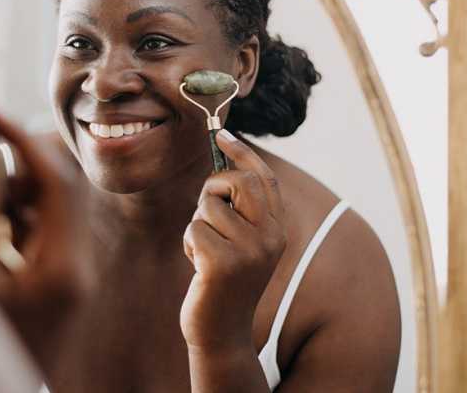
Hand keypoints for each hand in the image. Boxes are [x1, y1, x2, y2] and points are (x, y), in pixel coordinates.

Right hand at [0, 108, 94, 373]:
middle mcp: (77, 265)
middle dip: (12, 177)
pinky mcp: (60, 277)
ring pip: (43, 209)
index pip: (56, 179)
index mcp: (63, 264)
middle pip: (54, 190)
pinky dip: (9, 227)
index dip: (22, 138)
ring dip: (7, 205)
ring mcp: (71, 272)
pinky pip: (37, 231)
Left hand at [180, 129, 286, 351]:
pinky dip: (189, 244)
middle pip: (239, 182)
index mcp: (278, 231)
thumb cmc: (223, 282)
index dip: (244, 153)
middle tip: (207, 212)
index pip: (265, 180)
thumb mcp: (241, 244)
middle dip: (213, 188)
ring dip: (197, 225)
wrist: (221, 333)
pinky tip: (198, 267)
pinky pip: (194, 229)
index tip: (224, 134)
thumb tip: (225, 166)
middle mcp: (270, 239)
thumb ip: (240, 211)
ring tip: (205, 252)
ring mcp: (249, 252)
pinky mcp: (223, 264)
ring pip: (208, 207)